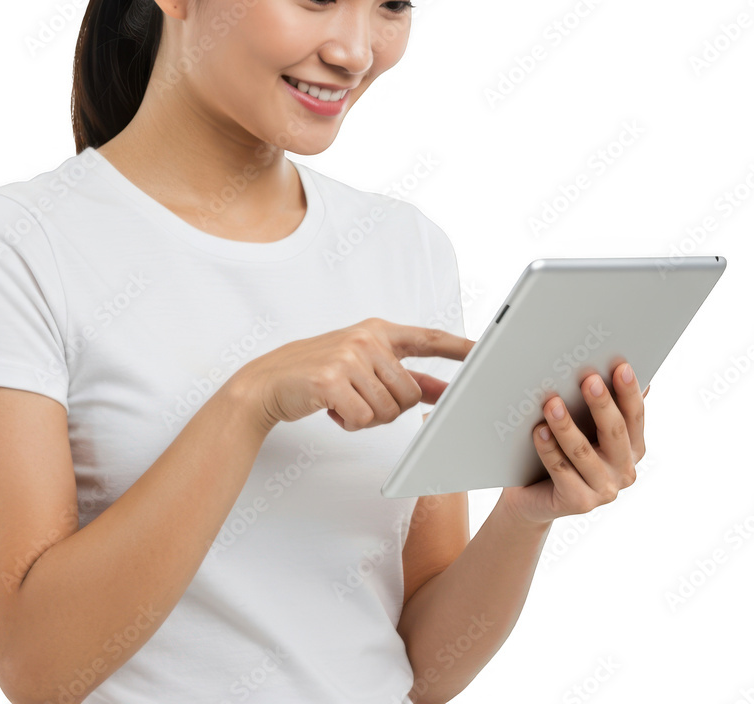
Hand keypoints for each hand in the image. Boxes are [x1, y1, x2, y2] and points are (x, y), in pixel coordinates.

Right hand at [226, 317, 473, 433]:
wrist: (267, 382)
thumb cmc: (317, 373)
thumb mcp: (362, 365)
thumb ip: (403, 375)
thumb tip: (442, 390)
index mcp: (377, 331)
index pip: (428, 338)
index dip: (460, 347)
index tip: (487, 352)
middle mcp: (366, 339)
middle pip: (410, 392)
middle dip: (390, 409)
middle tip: (361, 401)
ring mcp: (348, 357)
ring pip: (388, 410)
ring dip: (367, 418)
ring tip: (343, 403)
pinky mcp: (332, 380)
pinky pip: (363, 418)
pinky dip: (349, 423)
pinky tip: (331, 409)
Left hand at [499, 361, 648, 526]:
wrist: (533, 496)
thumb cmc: (562, 452)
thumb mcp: (584, 428)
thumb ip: (601, 406)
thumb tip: (622, 368)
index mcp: (632, 449)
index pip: (635, 416)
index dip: (629, 391)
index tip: (621, 366)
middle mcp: (624, 471)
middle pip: (614, 432)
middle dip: (602, 404)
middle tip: (588, 379)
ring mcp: (604, 491)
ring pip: (583, 452)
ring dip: (566, 425)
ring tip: (551, 402)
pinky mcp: (579, 503)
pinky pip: (561, 471)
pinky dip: (548, 449)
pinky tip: (537, 431)